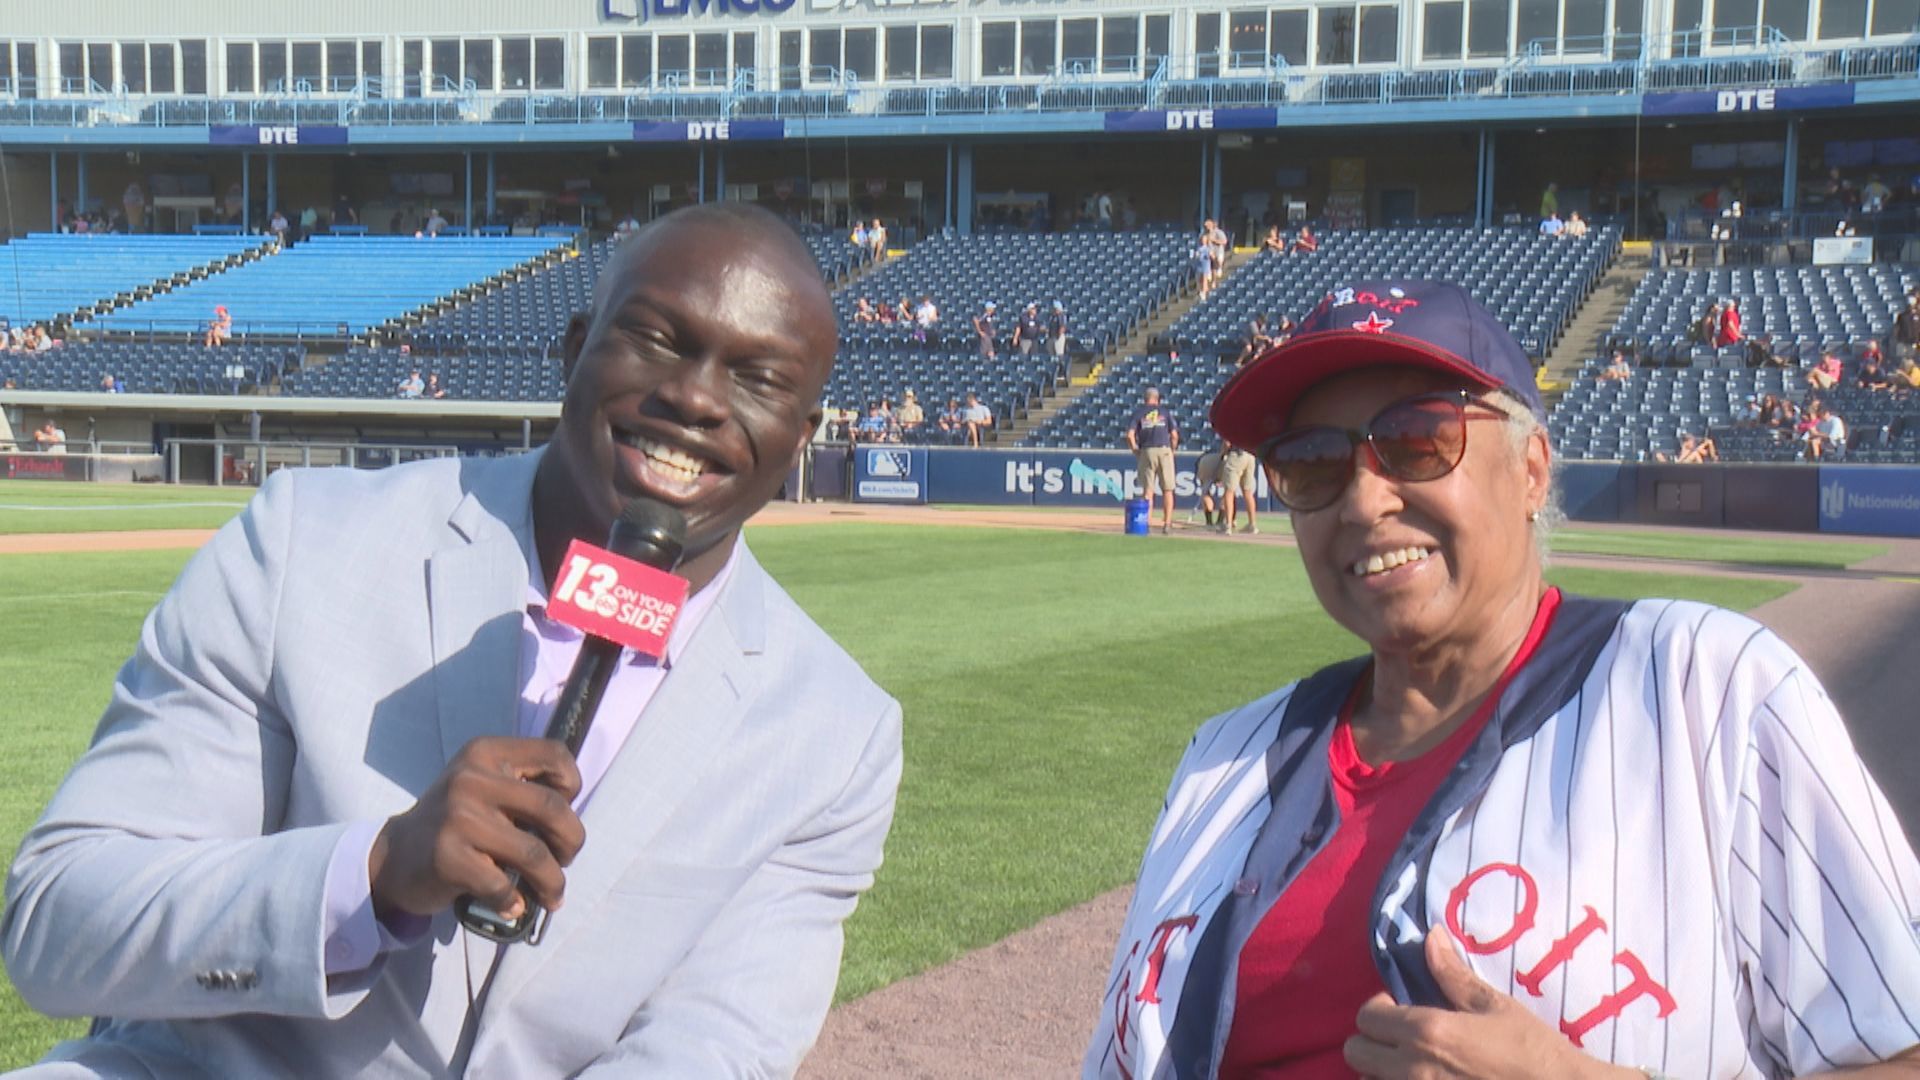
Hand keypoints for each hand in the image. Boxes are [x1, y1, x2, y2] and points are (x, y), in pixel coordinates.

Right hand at [368, 737, 585, 923]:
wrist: (396, 857)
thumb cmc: (456, 822)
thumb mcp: (485, 786)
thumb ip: (525, 791)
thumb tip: (573, 827)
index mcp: (486, 753)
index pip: (554, 754)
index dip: (572, 784)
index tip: (565, 810)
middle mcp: (472, 779)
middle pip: (552, 808)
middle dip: (572, 841)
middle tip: (566, 859)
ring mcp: (458, 817)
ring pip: (534, 854)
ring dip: (552, 882)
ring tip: (552, 895)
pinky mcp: (448, 857)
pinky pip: (503, 886)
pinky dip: (515, 902)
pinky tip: (513, 905)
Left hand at [1343, 926, 1634, 1079]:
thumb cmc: (1532, 1049)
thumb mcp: (1495, 1007)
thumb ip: (1453, 975)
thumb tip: (1430, 937)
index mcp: (1427, 1032)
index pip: (1366, 1017)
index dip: (1378, 1009)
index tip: (1398, 1008)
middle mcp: (1413, 1068)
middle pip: (1355, 1052)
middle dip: (1371, 1040)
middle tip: (1400, 1038)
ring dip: (1382, 1070)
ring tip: (1413, 1062)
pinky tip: (1428, 1077)